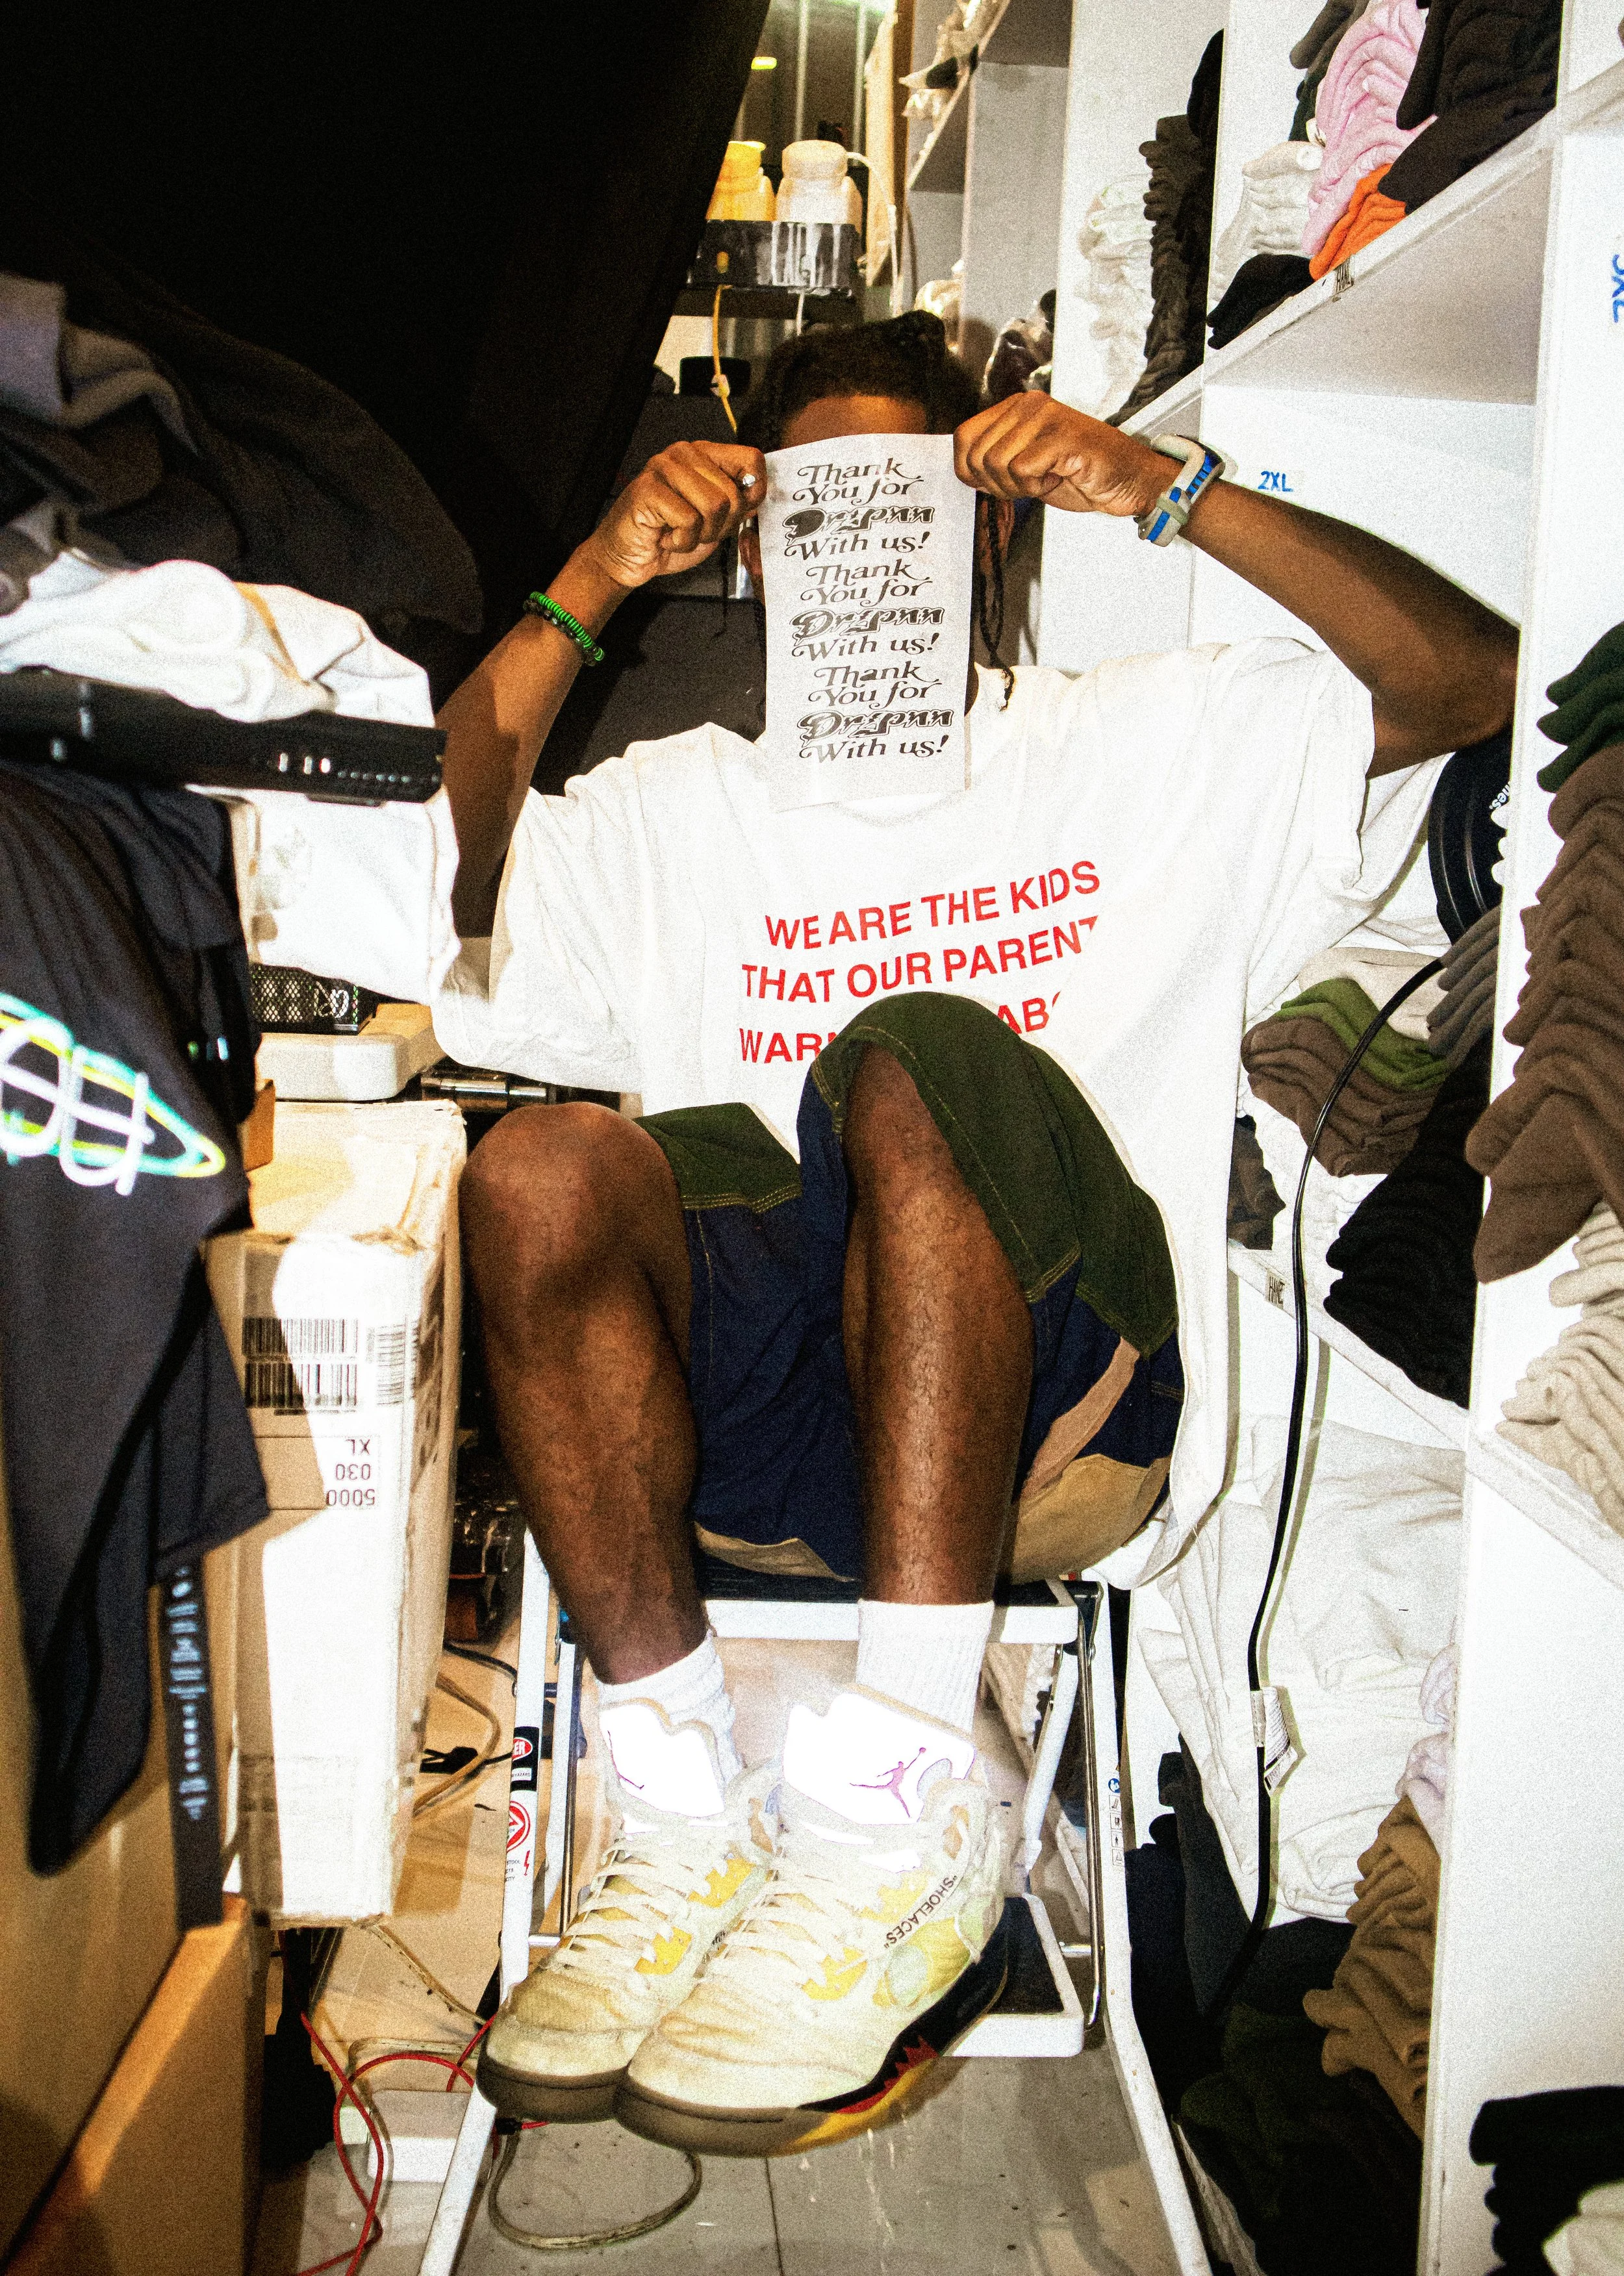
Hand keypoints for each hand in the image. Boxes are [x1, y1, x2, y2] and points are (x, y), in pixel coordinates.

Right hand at [581, 440, 767, 589]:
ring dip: (701, 534)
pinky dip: (682, 541)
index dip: (753, 493)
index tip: (738, 513)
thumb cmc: (667, 536)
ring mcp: (663, 468)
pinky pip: (689, 520)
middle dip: (721, 526)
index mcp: (703, 455)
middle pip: (733, 493)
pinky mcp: (648, 489)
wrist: (627, 557)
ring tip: (680, 532)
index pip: (750, 459)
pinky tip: (666, 536)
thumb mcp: (714, 521)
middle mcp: (684, 454)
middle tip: (696, 530)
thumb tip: (756, 494)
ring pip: (714, 506)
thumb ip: (737, 505)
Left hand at [954, 396, 1167, 519]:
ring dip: (1018, 486)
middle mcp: (1029, 406)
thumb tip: (965, 470)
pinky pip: (1022, 470)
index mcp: (1016, 408)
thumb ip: (996, 461)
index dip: (971, 472)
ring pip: (996, 462)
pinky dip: (1036, 488)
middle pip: (977, 455)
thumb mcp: (1026, 466)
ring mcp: (1045, 418)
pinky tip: (1056, 478)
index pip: (963, 438)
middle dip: (996, 484)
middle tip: (1028, 484)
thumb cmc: (1080, 474)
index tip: (999, 483)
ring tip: (1045, 479)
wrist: (1126, 480)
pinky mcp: (1061, 436)